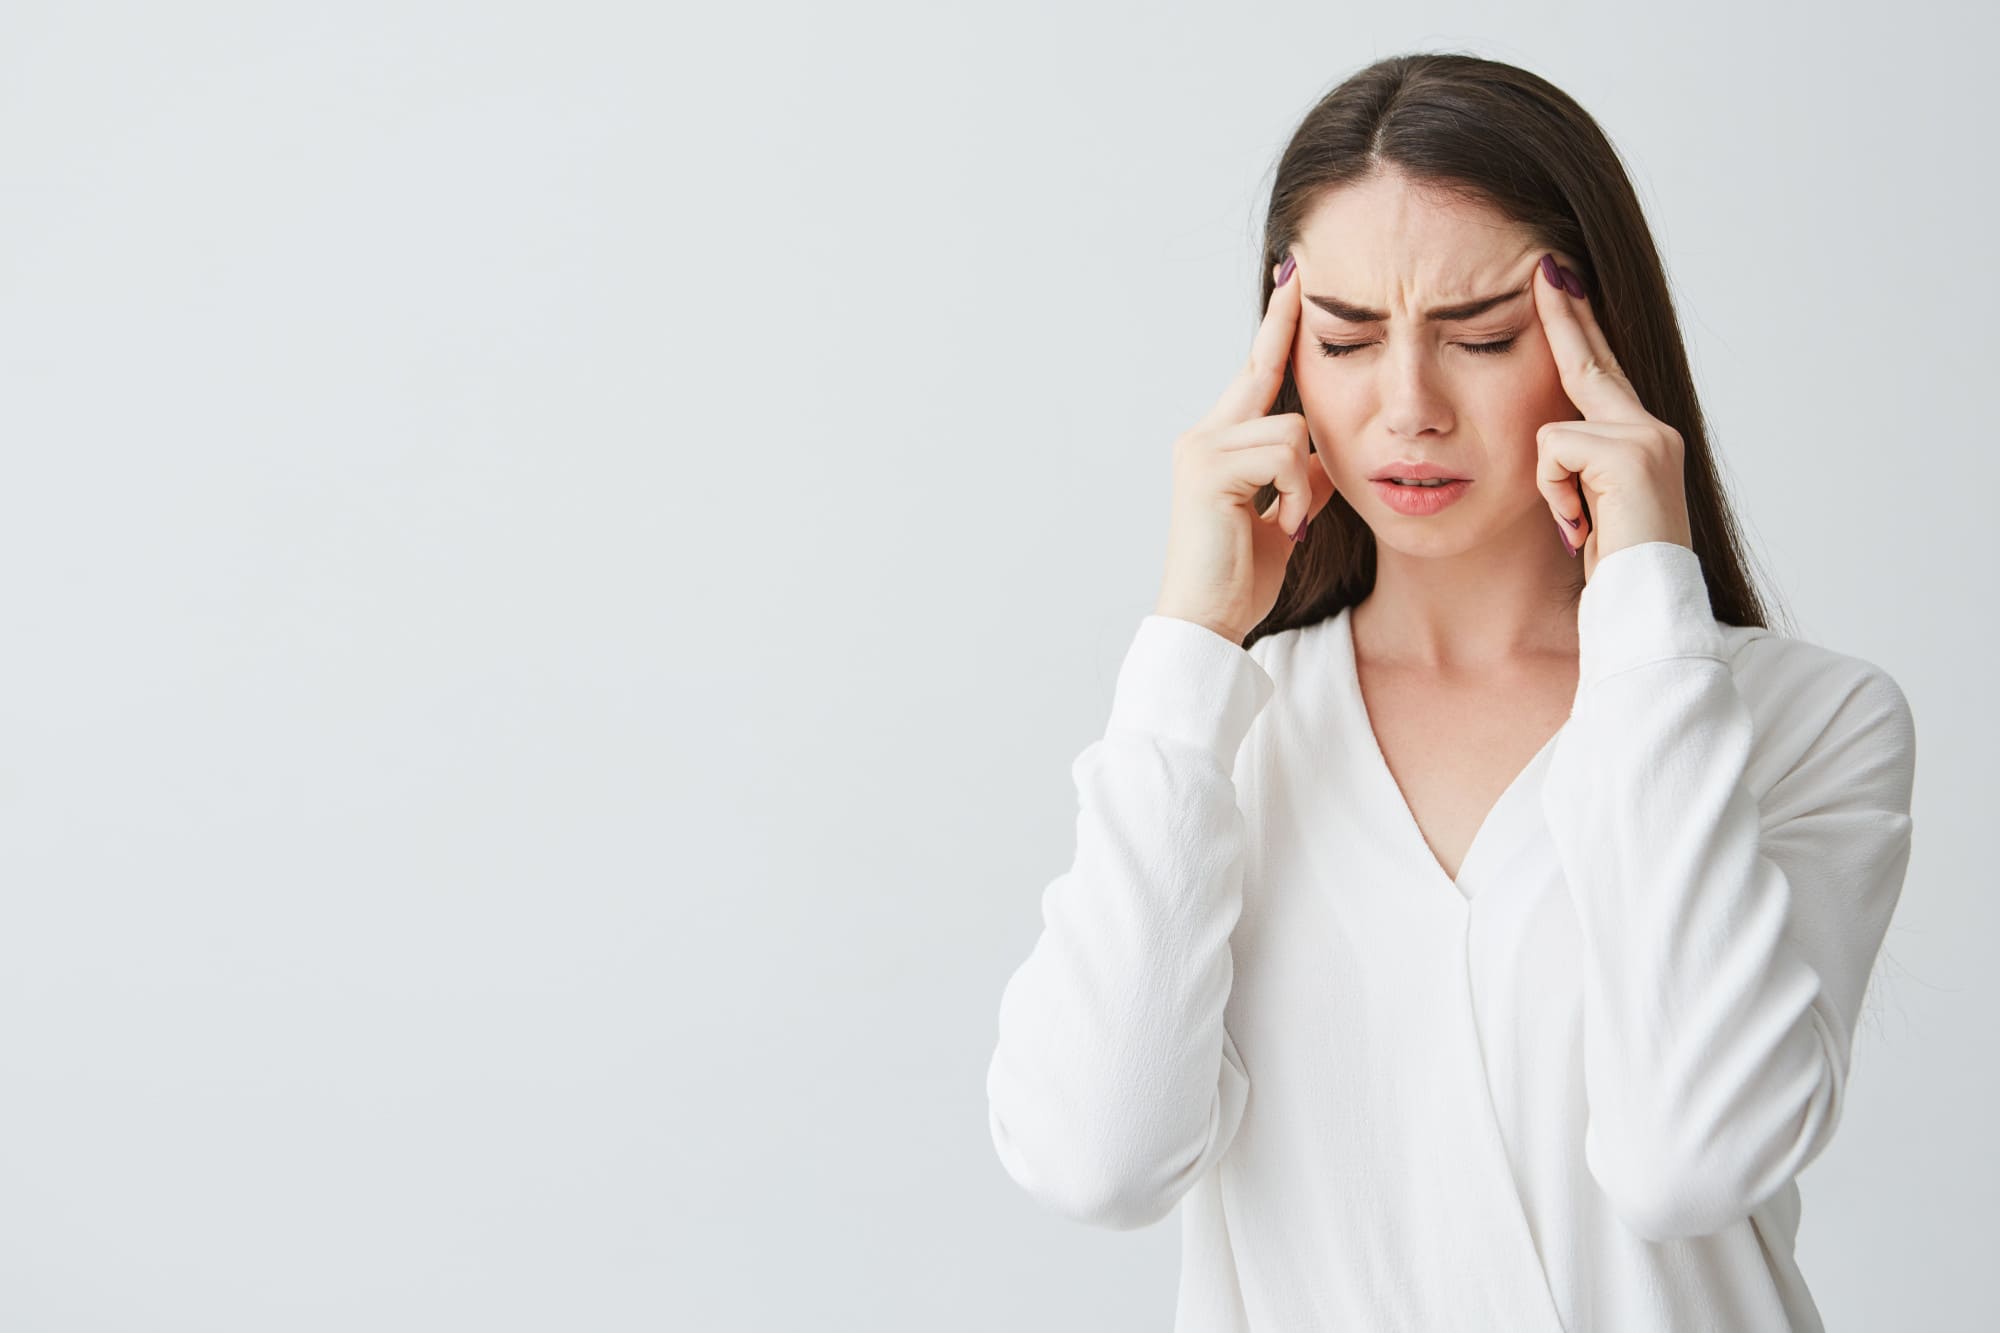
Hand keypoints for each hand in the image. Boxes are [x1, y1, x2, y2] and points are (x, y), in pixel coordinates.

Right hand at [1153, 250, 1339, 644]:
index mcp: (1218, 445)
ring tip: (1290, 522)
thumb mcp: (1286, 518)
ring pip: (1291, 426)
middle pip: (1263, 373)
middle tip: (1301, 269)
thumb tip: (1330, 451)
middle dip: (1284, 324)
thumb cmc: (1240, 578)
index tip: (1293, 283)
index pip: (1255, 376)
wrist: (1206, 620)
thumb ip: (1304, 477)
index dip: (1277, 332)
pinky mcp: (1209, 469)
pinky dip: (1298, 494)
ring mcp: (1202, 448)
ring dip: (1306, 480)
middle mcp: (1203, 436)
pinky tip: (1283, 525)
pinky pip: (1285, 455)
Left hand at [1531, 252, 1693, 583]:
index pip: (1598, 373)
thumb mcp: (1588, 509)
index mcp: (1640, 441)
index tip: (1558, 282)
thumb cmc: (1615, 572)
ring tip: (1581, 525)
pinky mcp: (1632, 452)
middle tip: (1545, 265)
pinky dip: (1554, 495)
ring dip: (1550, 488)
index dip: (1577, 327)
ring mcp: (1647, 437)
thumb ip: (1578, 468)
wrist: (1647, 608)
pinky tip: (1581, 525)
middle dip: (1564, 314)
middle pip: (1589, 362)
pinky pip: (1552, 453)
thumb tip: (1554, 442)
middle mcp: (1652, 429)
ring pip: (1552, 430)